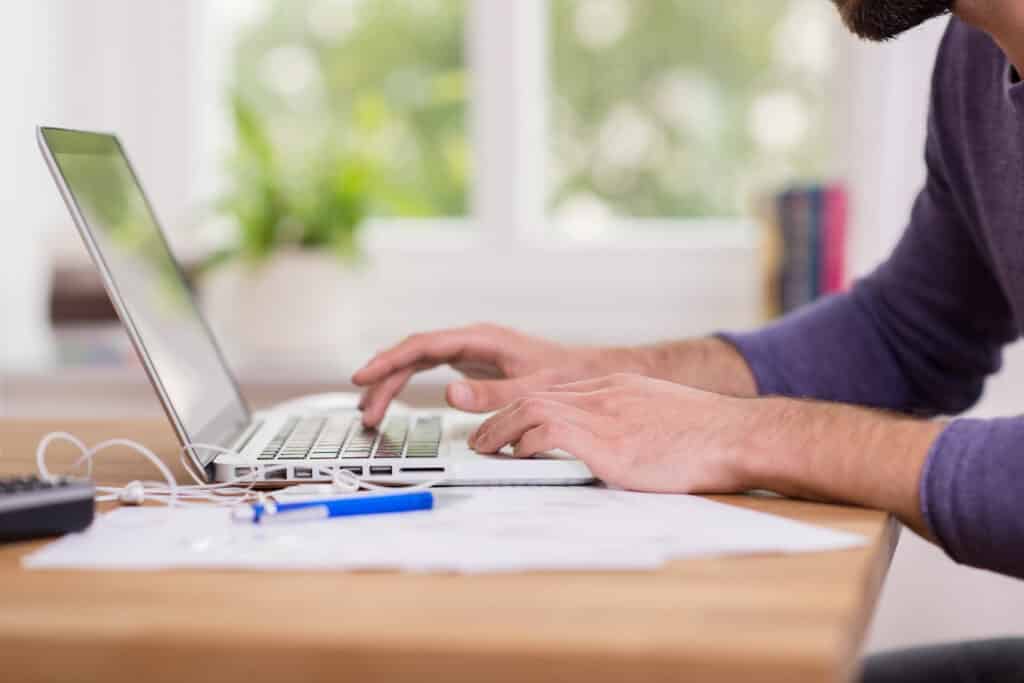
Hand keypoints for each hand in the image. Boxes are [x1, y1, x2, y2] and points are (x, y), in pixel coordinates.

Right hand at [352, 323, 643, 426]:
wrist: (591, 371)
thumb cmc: (567, 376)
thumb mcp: (532, 389)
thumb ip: (492, 394)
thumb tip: (448, 394)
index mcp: (480, 338)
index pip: (422, 346)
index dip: (389, 361)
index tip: (363, 377)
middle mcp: (471, 340)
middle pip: (413, 354)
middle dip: (384, 380)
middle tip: (363, 411)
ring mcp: (470, 350)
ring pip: (417, 362)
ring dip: (391, 384)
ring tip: (369, 413)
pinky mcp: (472, 363)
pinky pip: (428, 369)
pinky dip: (407, 384)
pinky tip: (392, 399)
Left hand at [468, 373, 755, 492]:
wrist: (739, 435)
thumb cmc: (709, 435)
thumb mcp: (661, 417)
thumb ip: (630, 424)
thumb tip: (616, 448)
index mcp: (617, 388)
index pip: (556, 392)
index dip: (522, 409)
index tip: (505, 426)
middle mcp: (606, 394)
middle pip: (536, 395)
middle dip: (499, 416)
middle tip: (479, 438)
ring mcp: (606, 415)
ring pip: (533, 409)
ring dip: (500, 430)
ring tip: (483, 449)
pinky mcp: (609, 442)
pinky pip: (550, 432)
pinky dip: (526, 443)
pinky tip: (518, 457)